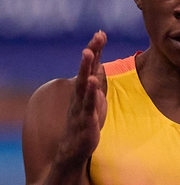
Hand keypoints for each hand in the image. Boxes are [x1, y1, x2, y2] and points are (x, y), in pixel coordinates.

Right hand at [54, 33, 105, 170]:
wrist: (73, 150)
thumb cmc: (85, 124)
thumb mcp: (94, 102)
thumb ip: (97, 85)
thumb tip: (100, 66)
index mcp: (84, 91)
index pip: (90, 67)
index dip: (95, 51)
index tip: (101, 33)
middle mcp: (80, 97)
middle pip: (85, 73)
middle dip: (90, 56)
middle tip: (94, 39)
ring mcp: (81, 109)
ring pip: (83, 88)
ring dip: (86, 72)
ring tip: (88, 56)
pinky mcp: (86, 123)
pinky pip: (88, 109)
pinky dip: (91, 98)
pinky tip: (94, 86)